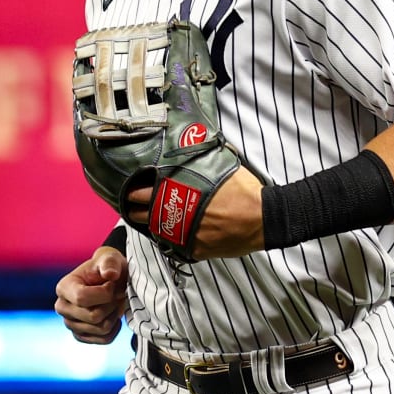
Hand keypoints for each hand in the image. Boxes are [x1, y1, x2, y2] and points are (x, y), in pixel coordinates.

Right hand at [54, 247, 128, 343]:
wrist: (110, 280)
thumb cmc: (108, 267)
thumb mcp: (110, 259)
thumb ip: (110, 263)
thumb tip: (111, 275)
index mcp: (64, 287)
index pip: (82, 298)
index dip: (104, 293)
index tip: (113, 284)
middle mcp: (62, 307)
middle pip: (94, 316)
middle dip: (112, 304)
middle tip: (117, 293)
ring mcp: (70, 324)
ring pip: (101, 329)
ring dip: (115, 314)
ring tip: (115, 301)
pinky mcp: (81, 336)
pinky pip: (104, 339)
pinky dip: (115, 328)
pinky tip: (115, 314)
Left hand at [126, 170, 265, 259]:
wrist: (263, 218)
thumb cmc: (243, 190)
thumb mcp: (220, 165)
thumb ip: (199, 161)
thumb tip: (194, 145)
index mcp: (179, 190)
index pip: (143, 192)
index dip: (134, 192)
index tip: (130, 191)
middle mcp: (177, 213)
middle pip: (143, 214)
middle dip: (136, 210)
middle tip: (133, 206)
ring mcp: (184, 233)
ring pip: (156, 232)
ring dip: (151, 225)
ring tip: (148, 220)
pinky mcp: (195, 249)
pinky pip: (175, 245)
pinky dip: (172, 239)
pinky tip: (172, 233)